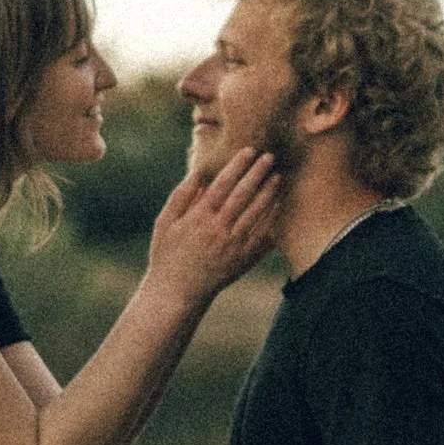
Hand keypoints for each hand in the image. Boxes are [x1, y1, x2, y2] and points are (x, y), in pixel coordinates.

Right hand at [141, 147, 279, 311]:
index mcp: (199, 218)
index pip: (222, 185)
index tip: (248, 151)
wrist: (177, 293)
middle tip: (269, 156)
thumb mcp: (165, 223)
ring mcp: (233, 246)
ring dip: (269, 193)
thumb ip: (180, 197)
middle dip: (257, 174)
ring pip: (256, 214)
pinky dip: (272, 219)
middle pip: (243, 196)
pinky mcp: (242, 260)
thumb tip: (196, 173)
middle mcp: (219, 230)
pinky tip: (279, 205)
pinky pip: (262, 236)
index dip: (236, 166)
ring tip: (278, 176)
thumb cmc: (167, 256)